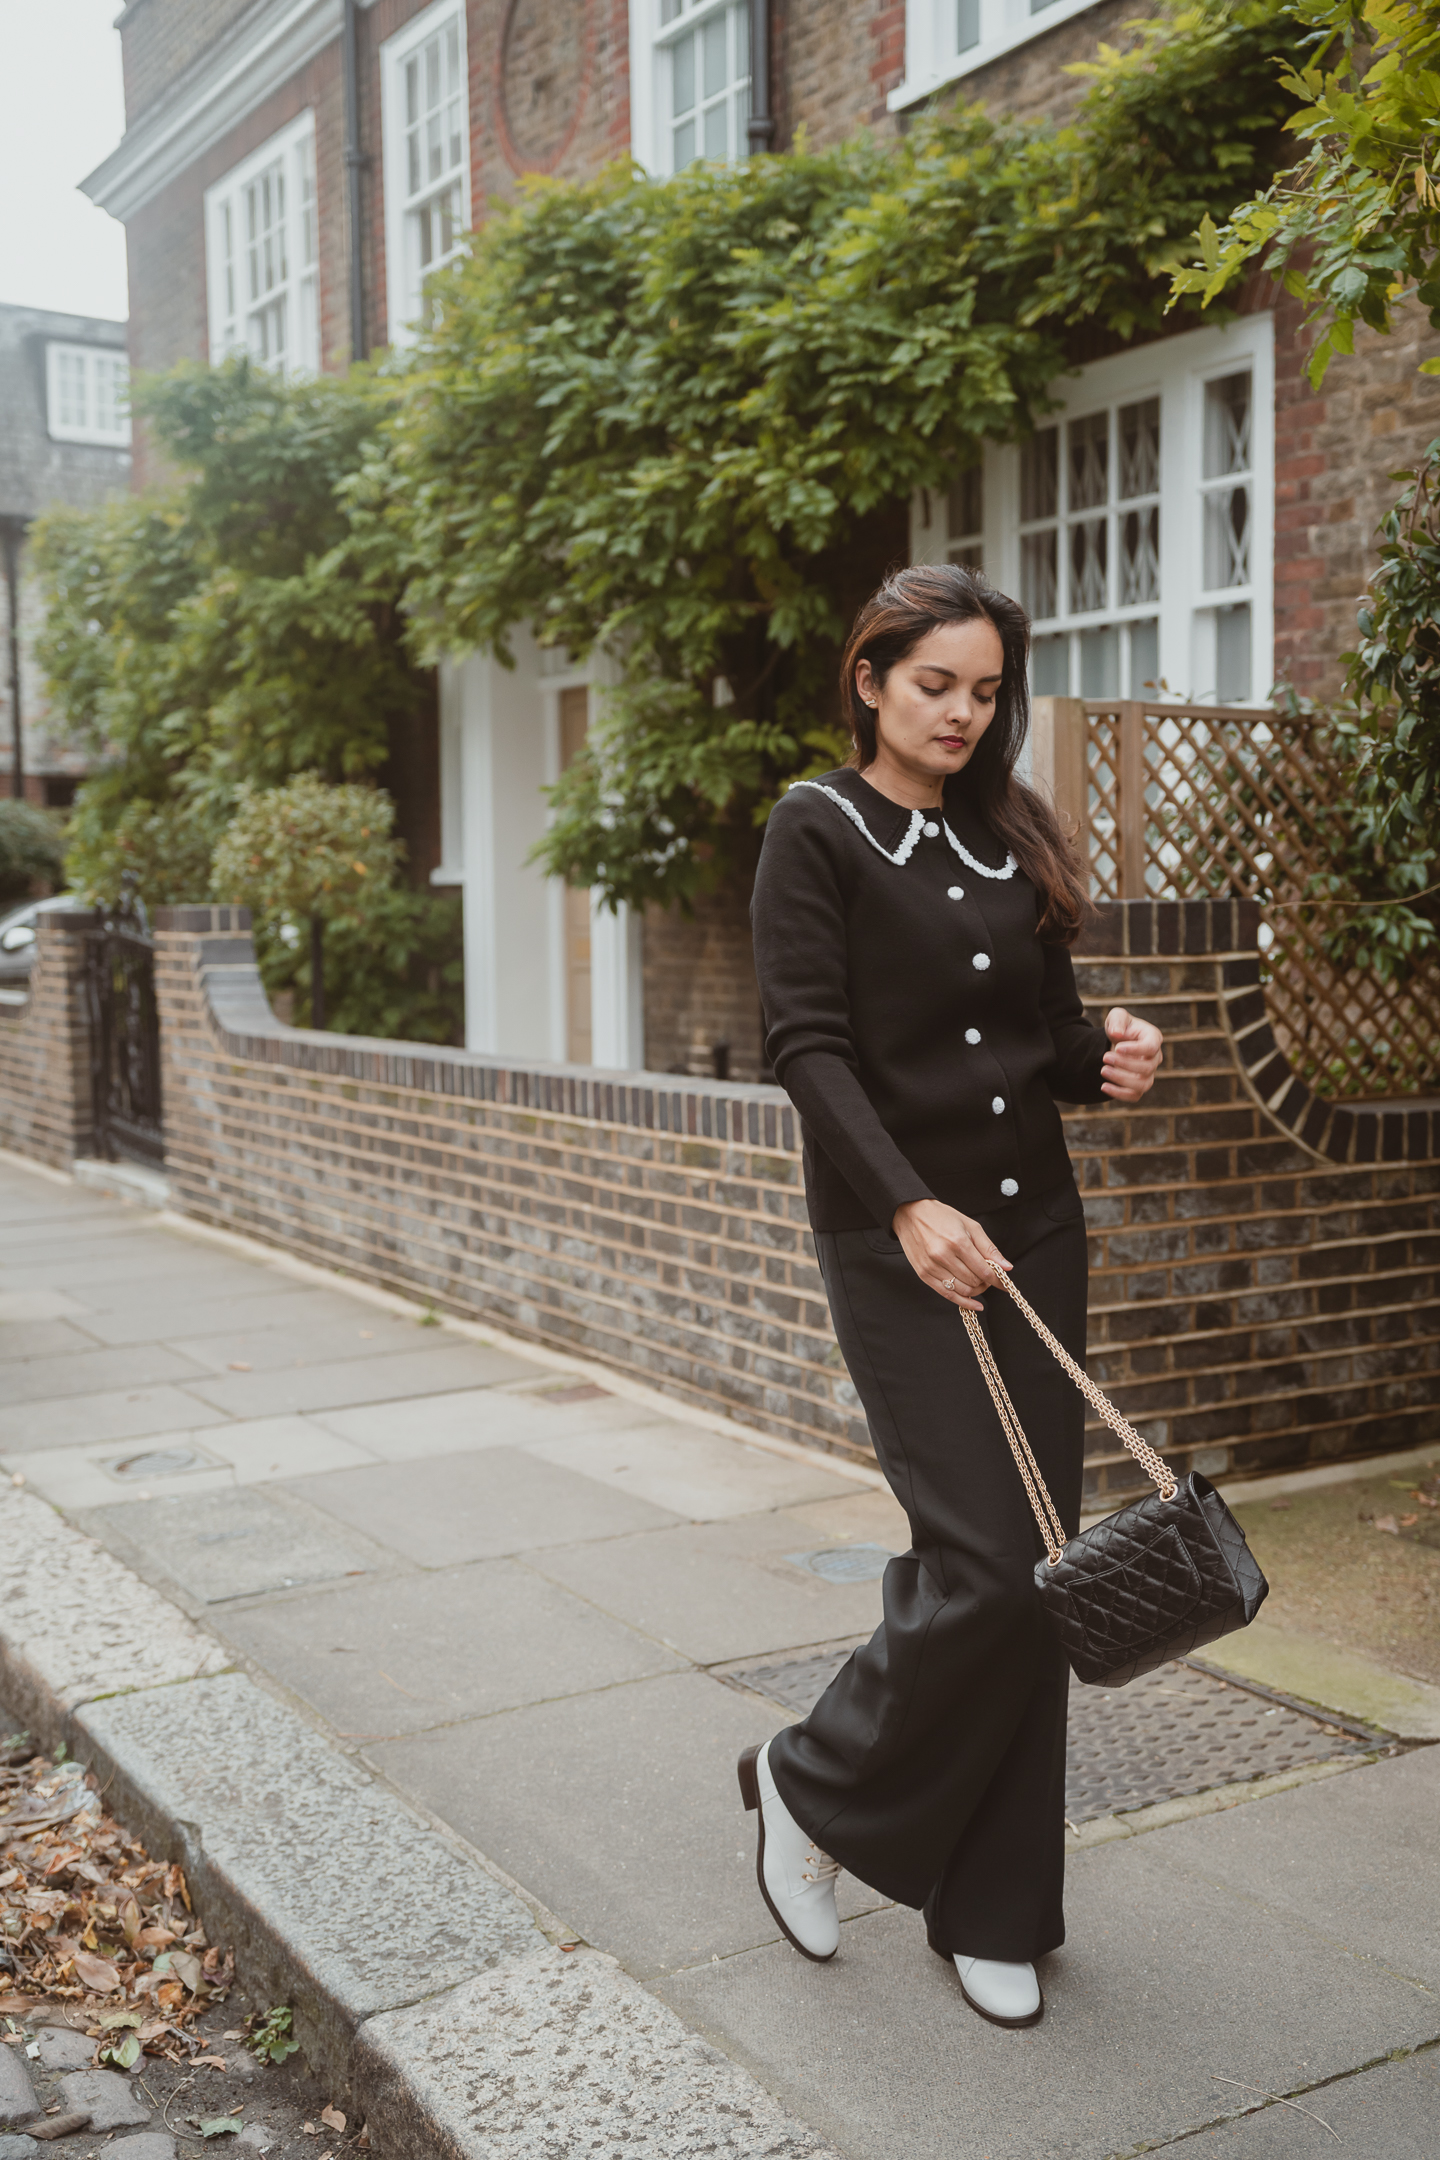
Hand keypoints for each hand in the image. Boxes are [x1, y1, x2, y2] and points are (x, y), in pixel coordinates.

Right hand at [892, 1198, 1010, 1310]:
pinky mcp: (924, 1274)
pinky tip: (974, 1304)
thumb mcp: (970, 1226)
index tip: (1004, 1283)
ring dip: (976, 1291)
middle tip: (988, 1276)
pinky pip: (947, 1295)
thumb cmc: (941, 1217)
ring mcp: (932, 1267)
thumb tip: (1006, 1267)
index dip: (997, 1280)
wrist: (911, 1214)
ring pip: (963, 1291)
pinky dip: (963, 1302)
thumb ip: (989, 1248)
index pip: (984, 1270)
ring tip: (978, 1283)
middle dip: (986, 1283)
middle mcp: (943, 1256)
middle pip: (974, 1282)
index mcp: (958, 1242)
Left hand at [1101, 1006, 1162, 1101]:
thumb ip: (1117, 1020)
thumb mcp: (1117, 1016)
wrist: (1115, 1042)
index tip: (1118, 1047)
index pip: (1151, 1047)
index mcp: (1153, 1038)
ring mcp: (1148, 1074)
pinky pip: (1134, 1096)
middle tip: (1105, 1057)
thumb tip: (1117, 1034)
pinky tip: (1103, 1087)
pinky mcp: (1138, 1086)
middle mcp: (1155, 1058)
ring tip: (1103, 1070)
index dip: (1135, 1050)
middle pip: (1147, 1067)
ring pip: (1143, 1084)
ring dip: (1121, 1080)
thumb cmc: (1120, 1027)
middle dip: (1124, 1064)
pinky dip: (1119, 1094)